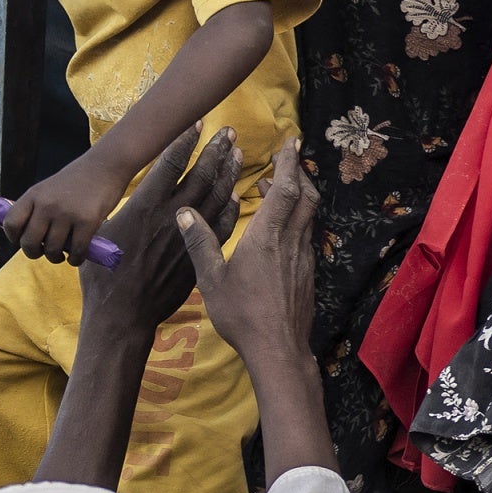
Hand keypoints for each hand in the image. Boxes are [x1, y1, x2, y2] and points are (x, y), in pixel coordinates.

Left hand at [1, 148, 133, 265]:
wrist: (105, 167)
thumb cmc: (77, 180)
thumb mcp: (48, 189)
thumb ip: (36, 208)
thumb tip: (28, 235)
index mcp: (33, 195)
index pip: (11, 223)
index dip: (14, 238)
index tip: (22, 241)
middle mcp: (46, 205)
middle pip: (29, 242)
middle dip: (33, 253)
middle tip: (43, 253)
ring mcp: (67, 214)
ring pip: (52, 249)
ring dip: (55, 258)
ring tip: (61, 256)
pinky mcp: (87, 222)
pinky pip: (76, 250)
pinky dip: (75, 259)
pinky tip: (76, 257)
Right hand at [78, 128, 236, 342]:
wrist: (123, 317)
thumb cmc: (104, 279)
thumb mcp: (104, 236)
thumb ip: (127, 211)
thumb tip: (134, 192)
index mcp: (144, 208)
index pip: (170, 164)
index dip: (185, 141)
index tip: (198, 122)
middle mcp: (171, 218)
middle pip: (201, 176)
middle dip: (216, 151)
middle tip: (230, 131)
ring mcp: (190, 238)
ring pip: (217, 199)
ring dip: (229, 173)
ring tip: (238, 154)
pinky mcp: (201, 257)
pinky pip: (224, 227)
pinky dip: (232, 208)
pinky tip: (239, 194)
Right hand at [173, 135, 317, 378]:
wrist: (278, 349)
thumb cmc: (241, 314)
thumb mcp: (210, 278)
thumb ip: (200, 242)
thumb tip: (184, 211)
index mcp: (267, 238)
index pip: (286, 190)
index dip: (290, 164)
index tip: (292, 143)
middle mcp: (291, 242)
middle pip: (305, 197)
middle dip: (298, 173)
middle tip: (287, 158)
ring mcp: (303, 258)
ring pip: (307, 216)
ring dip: (297, 195)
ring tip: (277, 186)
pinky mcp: (307, 272)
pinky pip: (305, 234)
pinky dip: (296, 218)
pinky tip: (280, 227)